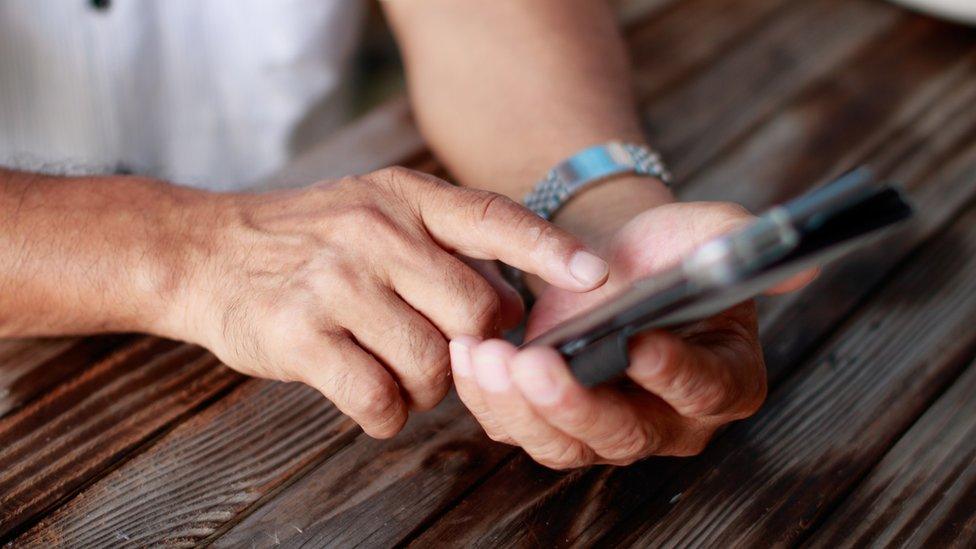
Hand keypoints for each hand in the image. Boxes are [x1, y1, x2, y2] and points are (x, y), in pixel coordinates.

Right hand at [159, 167, 608, 437]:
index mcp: (403, 199)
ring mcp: (335, 282)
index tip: (598, 278)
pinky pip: (378, 398)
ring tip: (395, 371)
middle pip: (474, 313)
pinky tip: (370, 399)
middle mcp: (374, 232)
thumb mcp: (375, 210)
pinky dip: (386, 414)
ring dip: (426, 388)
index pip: (491, 219)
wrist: (207, 253)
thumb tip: (515, 306)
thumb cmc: (309, 242)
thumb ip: (444, 246)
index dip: (548, 251)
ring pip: (431, 365)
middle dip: (473, 351)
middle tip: (442, 352)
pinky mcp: (299, 334)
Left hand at [449, 202, 815, 467]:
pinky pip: (519, 427)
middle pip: (625, 433)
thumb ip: (744, 245)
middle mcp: (668, 422)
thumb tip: (801, 265)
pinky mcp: (555, 424)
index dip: (674, 372)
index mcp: (723, 380)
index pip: (703, 388)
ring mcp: (607, 430)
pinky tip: (469, 357)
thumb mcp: (707, 233)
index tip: (639, 344)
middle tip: (536, 365)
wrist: (607, 259)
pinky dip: (488, 398)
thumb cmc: (664, 249)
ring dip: (519, 405)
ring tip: (487, 357)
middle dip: (575, 401)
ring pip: (563, 442)